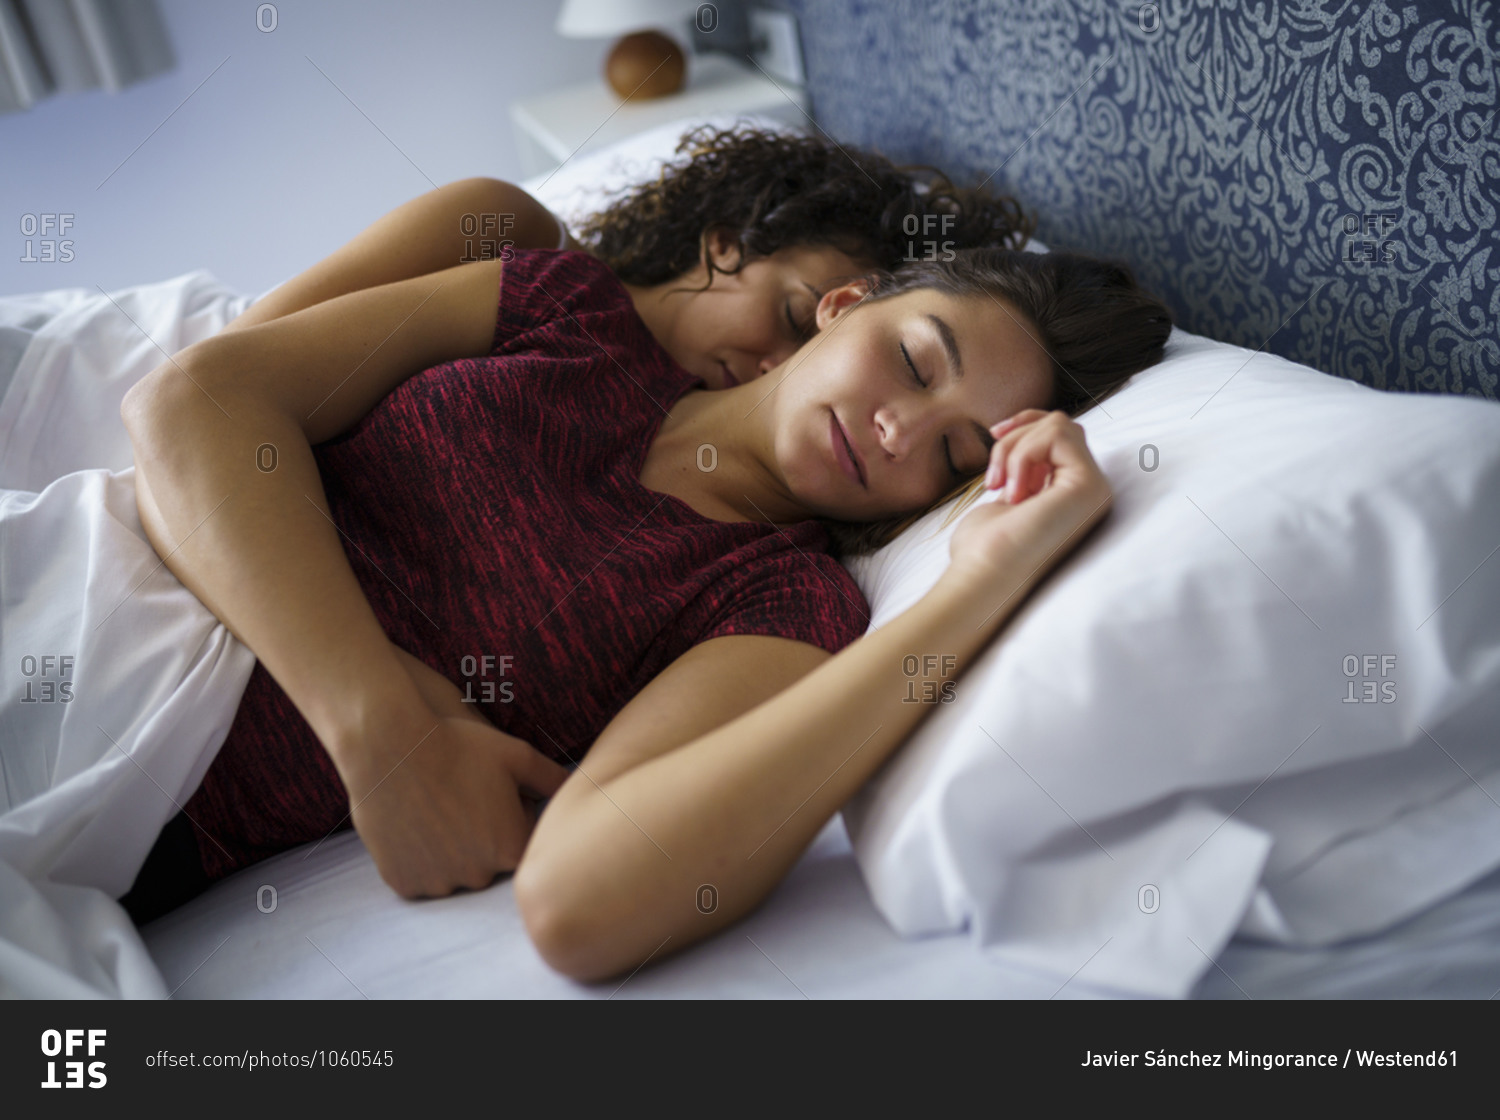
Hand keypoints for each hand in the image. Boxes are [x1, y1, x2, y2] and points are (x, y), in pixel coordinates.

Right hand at [343, 713, 570, 899]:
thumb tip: (584, 791)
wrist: (389, 746)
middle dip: (484, 835)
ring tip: (437, 806)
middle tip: (462, 797)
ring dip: (451, 849)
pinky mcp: (404, 884)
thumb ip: (554, 780)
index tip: (494, 791)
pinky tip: (417, 824)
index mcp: (512, 850)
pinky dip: (421, 858)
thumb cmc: (458, 745)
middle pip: (490, 861)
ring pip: (454, 871)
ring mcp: (438, 883)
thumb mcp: (518, 756)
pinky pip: (421, 877)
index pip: (524, 842)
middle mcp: (478, 876)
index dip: (512, 814)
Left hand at [948, 409, 1112, 582]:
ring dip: (1015, 449)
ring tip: (999, 487)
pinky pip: (1058, 433)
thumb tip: (1013, 434)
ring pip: (1059, 425)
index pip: (1061, 435)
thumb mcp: (1004, 495)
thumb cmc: (983, 548)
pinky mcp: (1089, 486)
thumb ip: (1021, 467)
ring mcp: (1094, 490)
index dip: (1027, 424)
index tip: (995, 435)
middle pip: (1061, 425)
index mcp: (1071, 494)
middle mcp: (1090, 493)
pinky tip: (1013, 492)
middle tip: (993, 480)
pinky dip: (1023, 453)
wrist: (982, 578)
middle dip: (1017, 437)